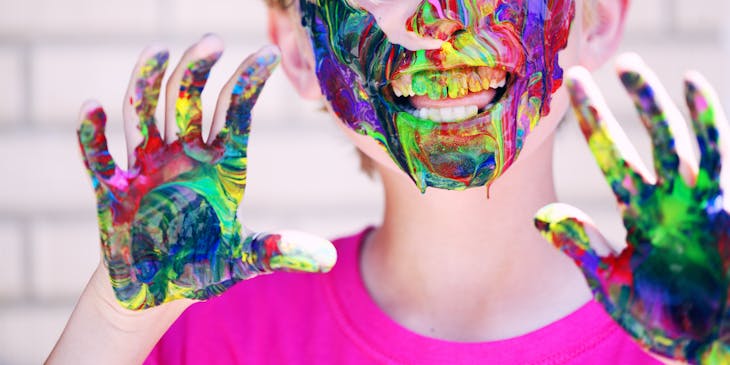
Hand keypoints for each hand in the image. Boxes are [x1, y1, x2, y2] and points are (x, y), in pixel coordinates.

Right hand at [78, 35, 336, 310]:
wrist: (155, 293)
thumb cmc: (200, 267)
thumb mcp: (242, 259)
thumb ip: (276, 251)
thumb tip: (327, 258)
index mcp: (219, 167)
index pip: (234, 114)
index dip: (248, 84)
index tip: (267, 54)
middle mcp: (183, 158)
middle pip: (187, 103)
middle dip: (197, 72)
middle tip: (212, 42)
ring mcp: (146, 171)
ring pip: (144, 115)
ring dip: (148, 84)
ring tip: (158, 49)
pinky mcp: (112, 192)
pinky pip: (99, 157)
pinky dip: (93, 135)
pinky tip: (91, 108)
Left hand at [534, 54, 728, 363]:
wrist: (712, 346)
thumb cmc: (665, 321)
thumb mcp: (611, 282)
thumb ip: (581, 247)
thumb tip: (539, 216)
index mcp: (639, 213)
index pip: (609, 157)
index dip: (590, 125)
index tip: (566, 96)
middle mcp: (666, 199)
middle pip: (636, 140)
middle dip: (611, 107)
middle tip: (579, 71)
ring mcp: (697, 200)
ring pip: (674, 139)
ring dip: (652, 103)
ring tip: (626, 67)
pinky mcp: (724, 207)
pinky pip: (716, 156)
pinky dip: (707, 120)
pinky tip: (692, 84)